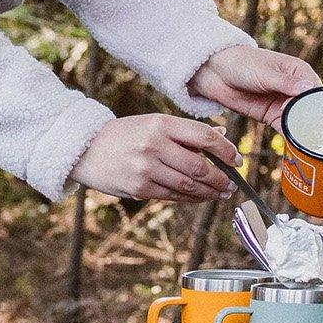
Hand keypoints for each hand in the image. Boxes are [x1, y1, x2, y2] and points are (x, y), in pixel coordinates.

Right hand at [69, 115, 242, 202]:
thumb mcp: (154, 123)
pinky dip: (191, 198)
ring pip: (189, 186)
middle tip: (231, 184)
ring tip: (220, 193)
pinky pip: (173, 196)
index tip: (237, 160)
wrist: (86, 149)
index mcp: (161, 124)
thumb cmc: (125, 134)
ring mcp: (145, 169)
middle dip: (221, 178)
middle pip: (200, 167)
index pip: (204, 137)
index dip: (226, 150)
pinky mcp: (139, 189)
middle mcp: (154, 145)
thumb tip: (221, 135)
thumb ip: (187, 132)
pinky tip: (199, 197)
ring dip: (210, 192)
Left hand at [188, 45, 320, 129]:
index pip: (315, 90)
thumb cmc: (241, 63)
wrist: (215, 72)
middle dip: (312, 120)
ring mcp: (284, 104)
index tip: (311, 114)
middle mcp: (295, 89)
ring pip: (299, 120)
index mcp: (299, 72)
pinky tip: (294, 146)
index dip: (316, 103)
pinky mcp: (272, 116)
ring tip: (305, 142)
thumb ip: (284, 83)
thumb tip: (307, 88)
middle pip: (310, 107)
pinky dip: (289, 136)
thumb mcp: (264, 73)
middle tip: (312, 133)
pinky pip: (285, 128)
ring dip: (302, 130)